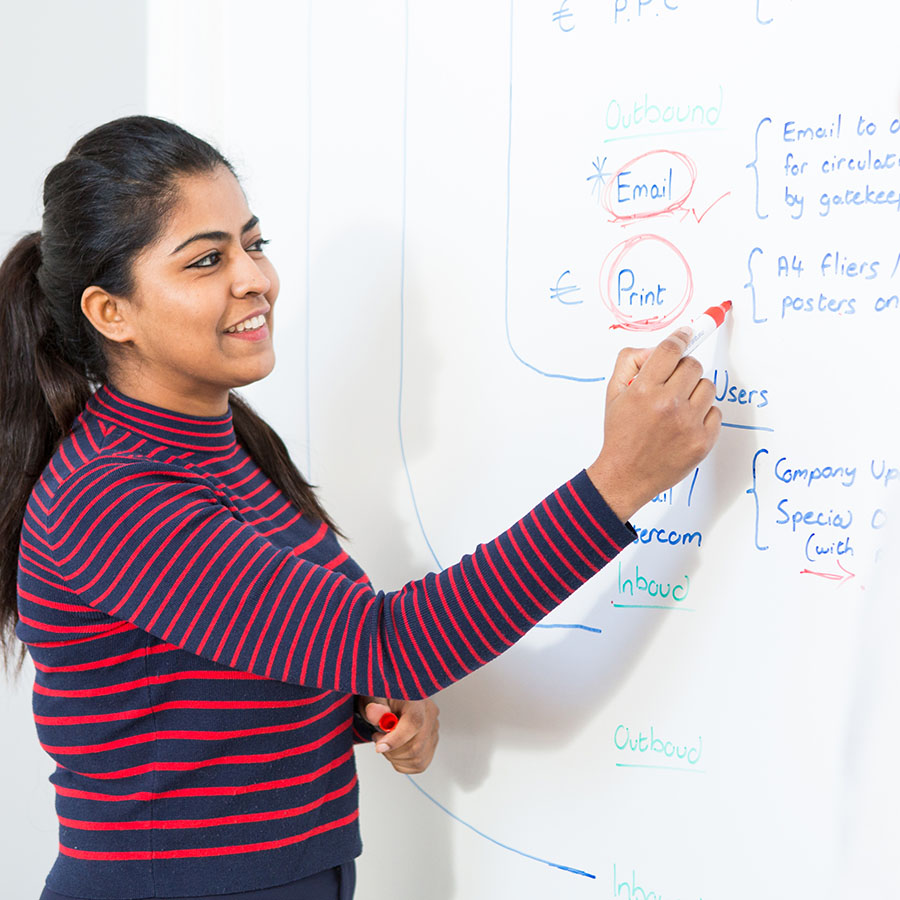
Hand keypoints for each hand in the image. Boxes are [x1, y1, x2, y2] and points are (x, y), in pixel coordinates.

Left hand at [356, 695, 439, 774]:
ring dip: (396, 757)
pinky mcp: (432, 742)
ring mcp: (433, 729)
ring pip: (418, 758)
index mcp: (416, 699)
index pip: (414, 722)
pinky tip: (395, 749)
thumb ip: (374, 706)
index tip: (380, 747)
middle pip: (416, 746)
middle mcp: (429, 713)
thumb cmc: (382, 697)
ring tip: (386, 742)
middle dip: (391, 750)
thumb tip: (375, 713)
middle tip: (378, 738)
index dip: (396, 739)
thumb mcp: (372, 696)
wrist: (388, 700)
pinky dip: (403, 763)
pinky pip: (420, 764)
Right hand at [587, 326, 721, 521]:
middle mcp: (668, 404)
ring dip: (694, 392)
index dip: (681, 337)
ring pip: (708, 386)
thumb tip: (657, 349)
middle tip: (672, 384)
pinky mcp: (703, 440)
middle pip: (693, 365)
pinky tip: (685, 424)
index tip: (687, 333)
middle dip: (683, 370)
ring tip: (677, 408)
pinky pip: (715, 411)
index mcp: (644, 390)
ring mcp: (688, 423)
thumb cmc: (621, 434)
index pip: (671, 350)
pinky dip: (703, 415)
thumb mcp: (613, 394)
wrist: (626, 475)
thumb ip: (631, 362)